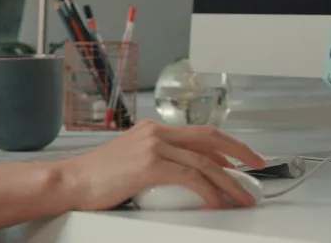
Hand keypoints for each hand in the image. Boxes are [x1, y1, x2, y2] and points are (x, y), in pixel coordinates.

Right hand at [52, 122, 265, 210]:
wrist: (72, 181)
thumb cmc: (97, 177)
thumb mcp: (132, 160)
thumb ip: (157, 161)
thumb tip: (184, 176)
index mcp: (154, 129)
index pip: (200, 132)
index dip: (227, 144)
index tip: (243, 157)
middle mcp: (156, 132)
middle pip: (210, 138)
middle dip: (240, 152)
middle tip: (258, 166)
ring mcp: (153, 146)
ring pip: (205, 161)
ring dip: (229, 181)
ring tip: (242, 196)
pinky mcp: (149, 165)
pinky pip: (190, 176)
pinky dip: (208, 190)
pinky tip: (216, 201)